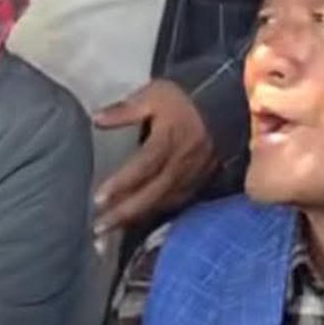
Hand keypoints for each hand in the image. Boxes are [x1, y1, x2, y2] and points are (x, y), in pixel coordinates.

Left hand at [94, 79, 218, 233]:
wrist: (227, 103)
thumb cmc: (184, 98)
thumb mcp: (153, 95)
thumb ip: (124, 110)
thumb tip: (96, 119)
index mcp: (169, 140)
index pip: (142, 167)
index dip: (121, 185)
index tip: (98, 200)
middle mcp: (182, 164)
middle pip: (151, 194)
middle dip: (124, 214)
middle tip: (98, 229)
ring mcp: (193, 176)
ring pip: (163, 202)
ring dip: (136, 218)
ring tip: (111, 230)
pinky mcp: (201, 182)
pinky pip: (176, 202)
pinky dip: (155, 213)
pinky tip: (138, 221)